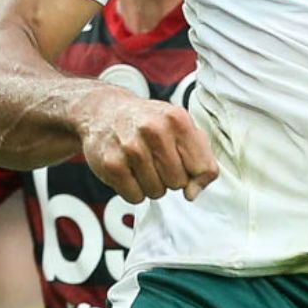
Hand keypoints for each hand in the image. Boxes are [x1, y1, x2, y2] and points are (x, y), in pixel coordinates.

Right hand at [73, 87, 217, 203]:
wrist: (104, 111)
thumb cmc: (147, 122)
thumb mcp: (181, 128)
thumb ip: (200, 159)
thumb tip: (193, 193)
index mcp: (177, 120)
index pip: (203, 168)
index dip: (195, 173)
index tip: (184, 164)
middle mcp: (154, 130)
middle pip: (178, 183)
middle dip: (169, 177)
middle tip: (156, 159)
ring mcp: (131, 147)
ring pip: (156, 192)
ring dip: (150, 184)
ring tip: (141, 163)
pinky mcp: (112, 164)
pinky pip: (135, 197)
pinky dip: (133, 190)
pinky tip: (128, 170)